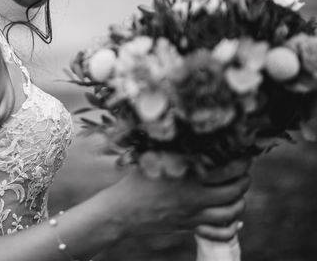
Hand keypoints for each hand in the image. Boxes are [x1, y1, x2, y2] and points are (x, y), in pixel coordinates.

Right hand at [110, 161, 249, 237]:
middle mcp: (194, 197)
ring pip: (230, 213)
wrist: (122, 210)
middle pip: (234, 191)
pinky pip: (219, 232)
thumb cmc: (135, 180)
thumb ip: (175, 150)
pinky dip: (231, 228)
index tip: (244, 156)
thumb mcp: (153, 159)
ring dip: (240, 202)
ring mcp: (193, 215)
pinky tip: (231, 219)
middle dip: (244, 181)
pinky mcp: (189, 227)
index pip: (226, 170)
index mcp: (187, 177)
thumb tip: (193, 135)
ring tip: (238, 192)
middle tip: (244, 173)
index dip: (241, 163)